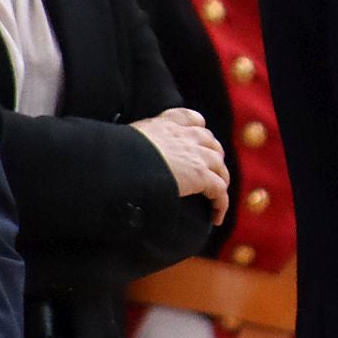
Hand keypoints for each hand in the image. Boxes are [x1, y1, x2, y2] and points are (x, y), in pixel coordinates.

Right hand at [131, 108, 229, 222]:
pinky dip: (221, 204)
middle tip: (209, 173)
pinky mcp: (201, 175)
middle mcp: (186, 136)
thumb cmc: (116, 154)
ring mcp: (196, 155)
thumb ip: (139, 143)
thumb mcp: (128, 139)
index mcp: (167, 124)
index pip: (192, 119)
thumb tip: (127, 155)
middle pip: (211, 143)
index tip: (199, 141)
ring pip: (220, 166)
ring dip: (220, 180)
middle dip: (213, 156)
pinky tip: (216, 217)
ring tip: (215, 197)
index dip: (199, 130)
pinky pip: (219, 190)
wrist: (122, 162)